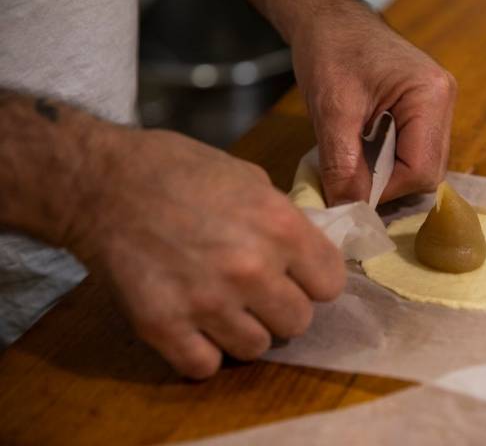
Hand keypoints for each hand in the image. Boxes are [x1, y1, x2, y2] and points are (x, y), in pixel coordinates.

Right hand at [68, 128, 344, 378]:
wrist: (102, 182)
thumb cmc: (178, 169)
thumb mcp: (248, 178)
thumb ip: (282, 219)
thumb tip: (303, 253)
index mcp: (279, 226)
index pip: (331, 284)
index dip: (314, 279)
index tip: (296, 275)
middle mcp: (251, 269)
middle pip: (299, 322)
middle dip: (280, 306)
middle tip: (255, 290)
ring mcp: (207, 302)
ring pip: (256, 348)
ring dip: (243, 331)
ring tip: (221, 306)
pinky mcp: (164, 327)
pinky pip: (205, 366)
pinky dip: (202, 351)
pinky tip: (193, 325)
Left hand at [292, 7, 455, 205]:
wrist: (327, 18)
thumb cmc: (330, 51)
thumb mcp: (332, 111)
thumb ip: (343, 164)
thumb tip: (348, 210)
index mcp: (430, 96)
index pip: (422, 169)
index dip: (386, 191)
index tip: (351, 194)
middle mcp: (444, 102)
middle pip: (428, 171)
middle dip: (388, 186)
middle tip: (350, 186)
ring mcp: (436, 106)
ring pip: (422, 165)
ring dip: (387, 177)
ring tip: (354, 169)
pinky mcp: (423, 111)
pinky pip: (413, 151)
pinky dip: (387, 164)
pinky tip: (363, 156)